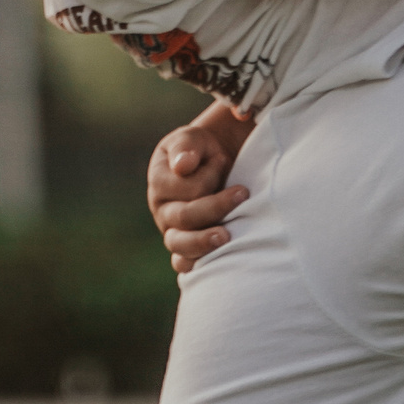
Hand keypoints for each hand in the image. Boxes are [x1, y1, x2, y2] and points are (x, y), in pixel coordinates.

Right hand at [149, 102, 255, 272]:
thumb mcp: (193, 138)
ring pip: (180, 245)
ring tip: (226, 237)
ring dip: (204, 242)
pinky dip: (195, 264)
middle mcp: (162, 208)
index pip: (185, 187)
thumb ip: (186, 147)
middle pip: (184, 216)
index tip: (223, 160)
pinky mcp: (184, 246)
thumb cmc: (203, 150)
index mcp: (159, 180)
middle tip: (244, 193)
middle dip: (216, 206)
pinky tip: (215, 262)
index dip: (208, 175)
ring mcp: (171, 230)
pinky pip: (182, 263)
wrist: (212, 164)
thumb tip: (182, 167)